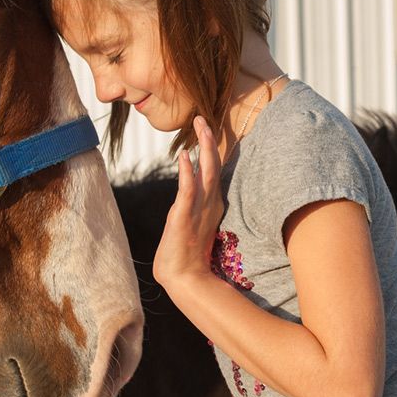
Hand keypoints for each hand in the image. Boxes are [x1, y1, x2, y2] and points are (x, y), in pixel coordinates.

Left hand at [153, 116, 223, 287]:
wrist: (184, 279)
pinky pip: (188, 190)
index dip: (211, 148)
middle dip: (209, 140)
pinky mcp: (185, 216)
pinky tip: (186, 156)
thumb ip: (192, 210)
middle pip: (212, 165)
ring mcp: (199, 209)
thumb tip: (190, 199)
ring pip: (205, 172)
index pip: (212, 170)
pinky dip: (187, 173)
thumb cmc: (185, 255)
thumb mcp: (190, 225)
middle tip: (203, 118)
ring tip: (201, 126)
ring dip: (204, 148)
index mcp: (210, 204)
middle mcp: (208, 202)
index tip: (207, 127)